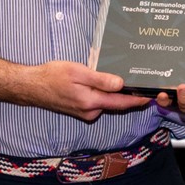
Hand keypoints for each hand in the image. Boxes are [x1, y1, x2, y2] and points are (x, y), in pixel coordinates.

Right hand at [23, 60, 151, 122]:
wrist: (32, 86)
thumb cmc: (52, 76)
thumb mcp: (77, 72)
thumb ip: (100, 79)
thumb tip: (121, 83)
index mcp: (91, 102)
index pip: (121, 102)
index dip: (138, 99)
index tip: (152, 96)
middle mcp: (90, 111)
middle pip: (116, 103)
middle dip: (129, 95)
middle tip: (142, 83)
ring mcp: (85, 112)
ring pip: (107, 102)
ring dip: (115, 92)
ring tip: (125, 78)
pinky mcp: (80, 110)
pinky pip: (98, 102)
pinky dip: (104, 93)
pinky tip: (103, 82)